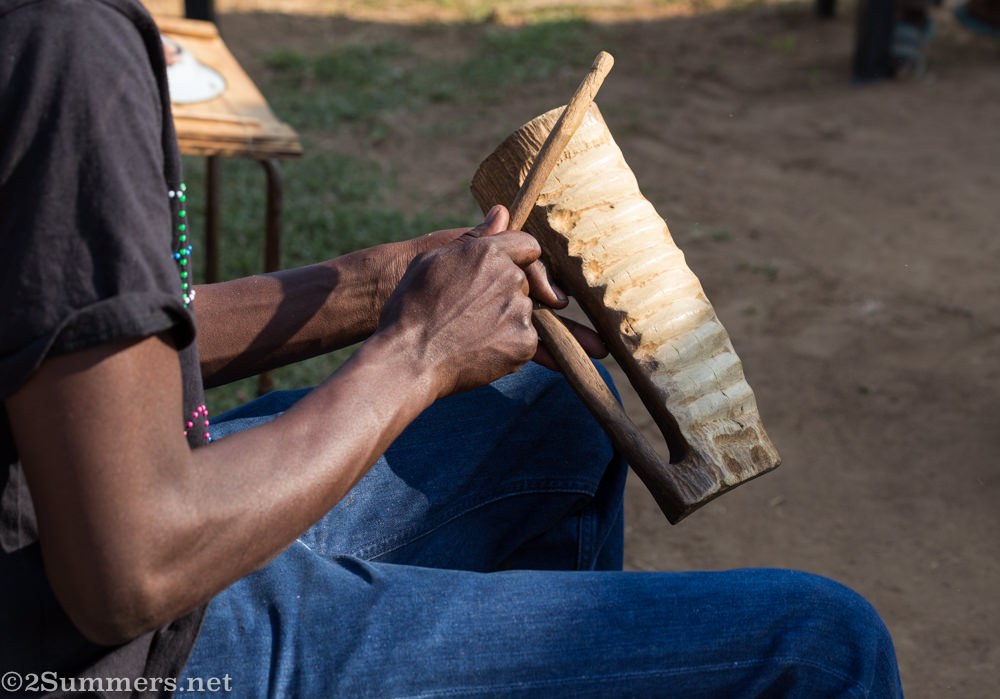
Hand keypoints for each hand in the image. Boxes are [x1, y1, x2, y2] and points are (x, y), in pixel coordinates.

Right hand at [377, 206, 539, 396]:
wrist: (408, 360)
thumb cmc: (410, 308)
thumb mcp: (431, 261)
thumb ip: (473, 238)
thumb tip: (502, 212)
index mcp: (489, 252)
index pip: (528, 245)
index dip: (518, 258)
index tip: (501, 273)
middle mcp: (510, 278)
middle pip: (523, 282)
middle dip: (504, 293)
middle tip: (470, 311)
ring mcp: (520, 312)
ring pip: (521, 312)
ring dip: (504, 320)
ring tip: (468, 333)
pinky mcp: (524, 344)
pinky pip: (523, 340)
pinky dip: (507, 346)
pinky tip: (477, 350)